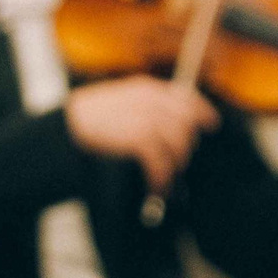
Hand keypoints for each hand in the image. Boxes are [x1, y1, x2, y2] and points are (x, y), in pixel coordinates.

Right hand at [64, 76, 219, 195]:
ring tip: (164, 180)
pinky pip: (162, 162)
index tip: (211, 123)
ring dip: (174, 167)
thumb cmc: (88, 121)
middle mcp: (150, 101)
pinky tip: (155, 188)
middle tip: (178, 164)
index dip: (202, 110)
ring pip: (178, 144)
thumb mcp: (119, 102)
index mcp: (146, 89)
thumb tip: (168, 127)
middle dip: (186, 146)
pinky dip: (161, 179)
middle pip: (186, 123)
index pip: (185, 96)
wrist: (66, 129)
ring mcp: (146, 118)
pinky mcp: (139, 138)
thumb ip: (144, 108)